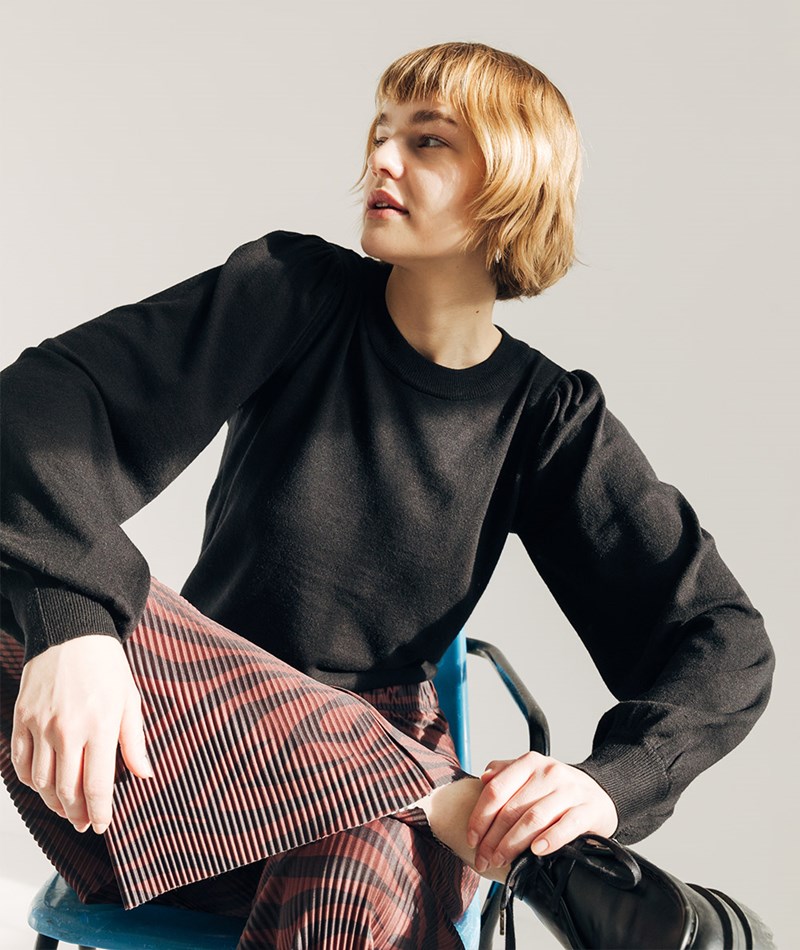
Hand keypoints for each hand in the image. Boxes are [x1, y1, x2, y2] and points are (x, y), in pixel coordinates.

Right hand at [11, 634, 153, 834]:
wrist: (72, 632)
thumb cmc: (106, 666)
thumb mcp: (130, 700)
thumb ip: (134, 742)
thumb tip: (145, 775)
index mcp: (101, 725)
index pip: (97, 785)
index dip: (100, 812)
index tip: (102, 825)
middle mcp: (68, 729)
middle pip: (66, 790)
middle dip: (77, 814)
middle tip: (85, 823)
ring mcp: (40, 725)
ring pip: (41, 782)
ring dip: (53, 802)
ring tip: (66, 807)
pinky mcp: (22, 718)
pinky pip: (20, 762)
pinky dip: (30, 780)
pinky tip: (43, 784)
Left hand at [466, 751, 617, 871]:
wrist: (600, 792)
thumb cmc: (557, 789)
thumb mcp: (531, 773)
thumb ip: (505, 772)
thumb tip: (483, 778)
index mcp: (530, 763)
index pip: (496, 790)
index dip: (480, 817)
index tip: (472, 838)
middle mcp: (549, 773)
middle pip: (512, 809)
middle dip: (492, 838)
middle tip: (483, 858)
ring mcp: (570, 791)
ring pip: (534, 819)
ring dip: (513, 844)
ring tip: (501, 860)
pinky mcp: (588, 809)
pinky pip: (566, 826)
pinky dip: (550, 840)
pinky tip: (536, 852)